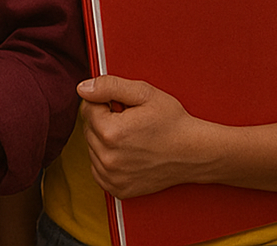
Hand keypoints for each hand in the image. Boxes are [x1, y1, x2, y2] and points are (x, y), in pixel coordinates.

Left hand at [77, 75, 207, 197]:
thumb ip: (109, 86)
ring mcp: (112, 177)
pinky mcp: (117, 189)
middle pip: (88, 128)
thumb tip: (81, 88)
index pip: (87, 107)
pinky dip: (107, 160)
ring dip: (104, 140)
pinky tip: (127, 153)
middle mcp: (107, 158)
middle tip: (130, 121)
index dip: (104, 102)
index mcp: (110, 131)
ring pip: (92, 148)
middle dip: (103, 120)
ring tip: (131, 137)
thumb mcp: (144, 93)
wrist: (194, 153)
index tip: (122, 106)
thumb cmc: (172, 122)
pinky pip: (97, 169)